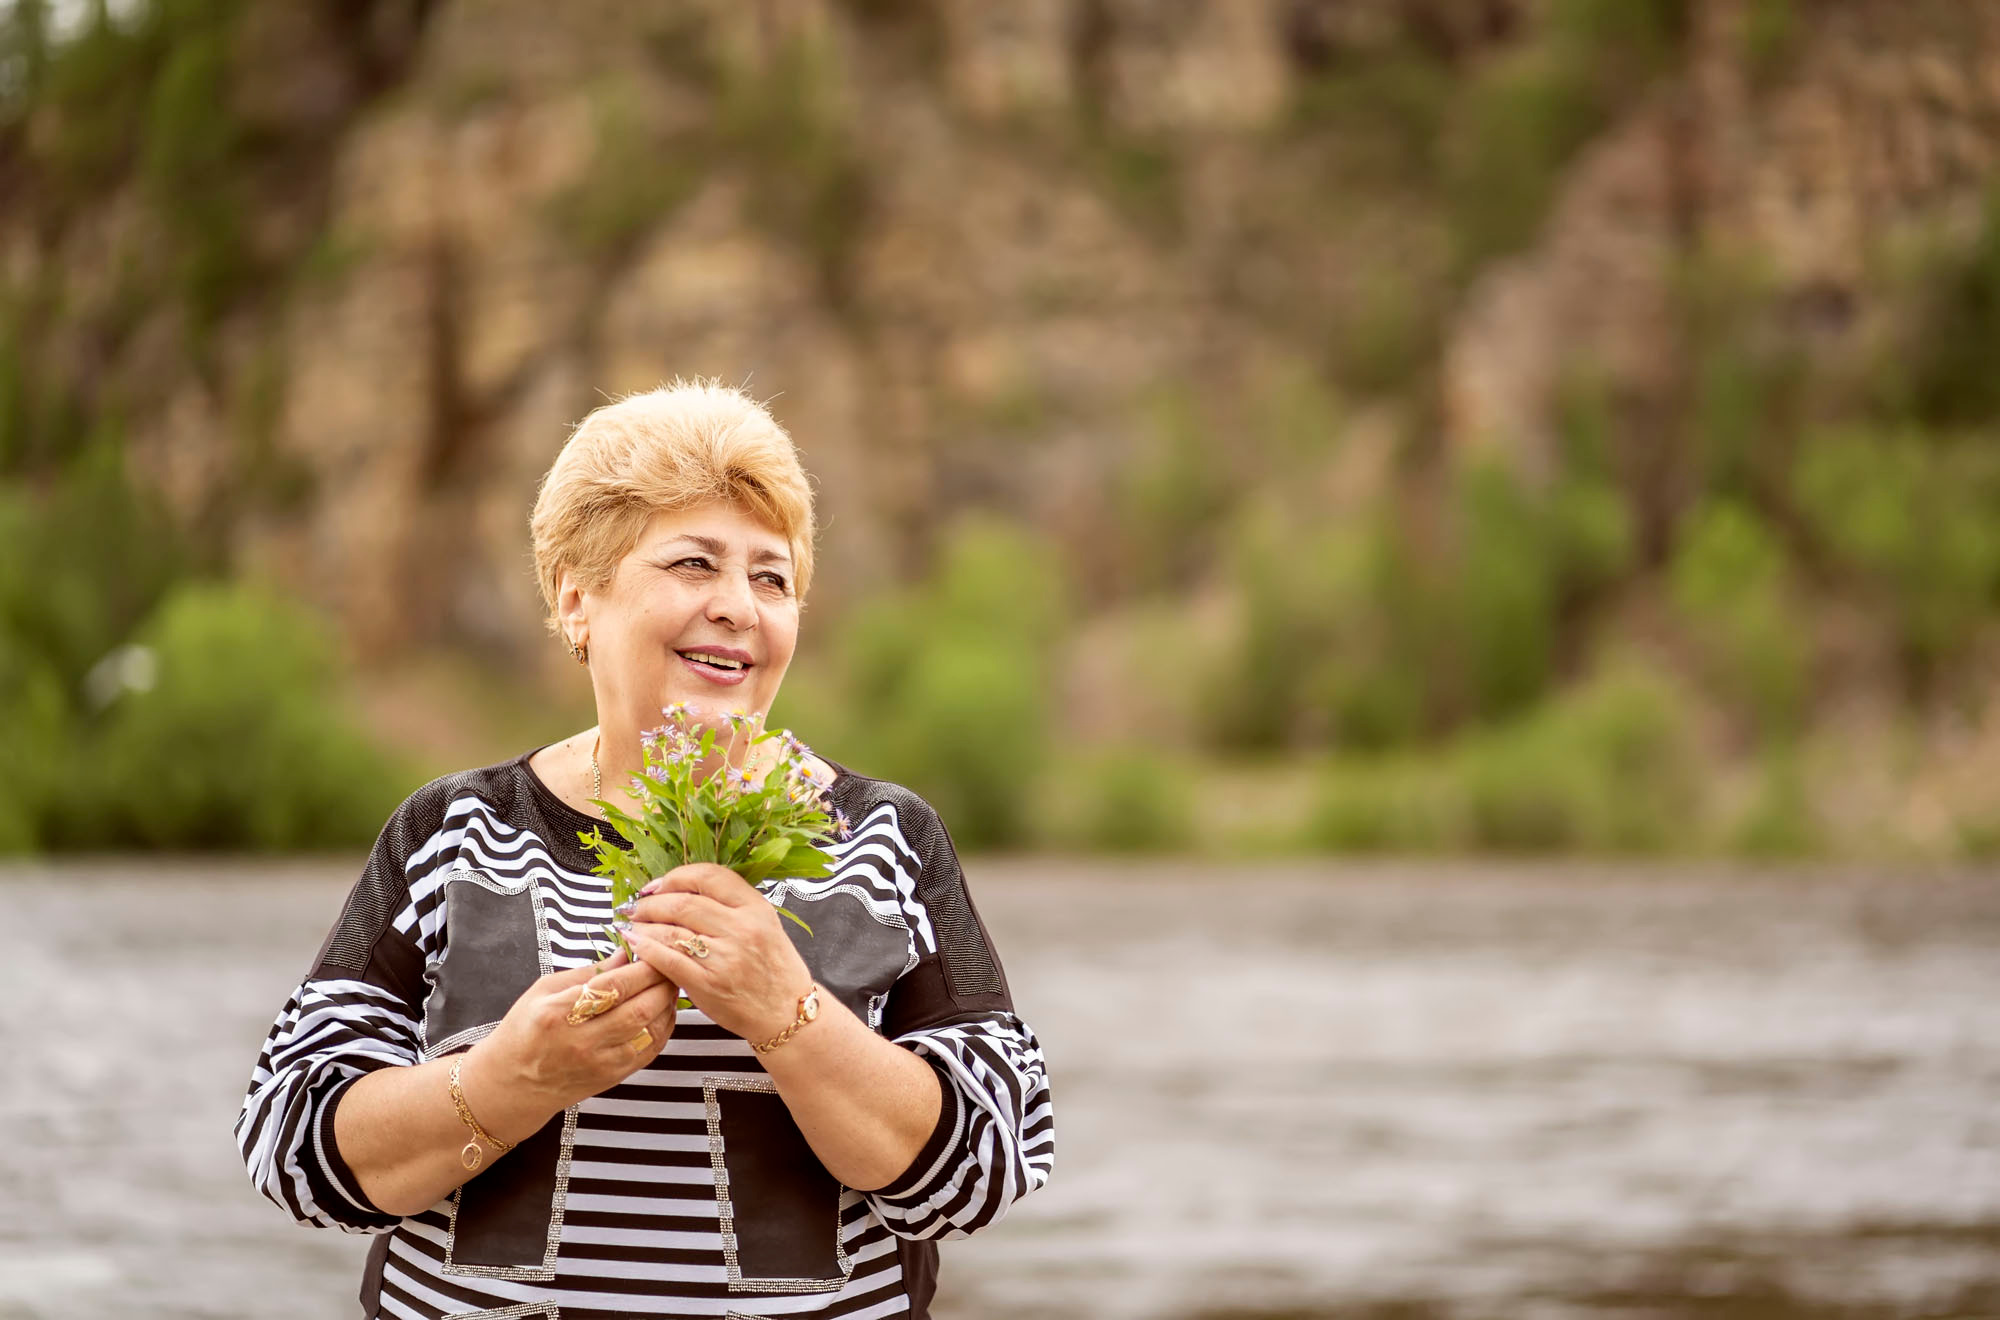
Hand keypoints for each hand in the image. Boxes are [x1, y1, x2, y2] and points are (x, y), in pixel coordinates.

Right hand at [465, 956, 678, 1132]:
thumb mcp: (543, 991)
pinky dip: (664, 1027)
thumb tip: (625, 953)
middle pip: (641, 1008)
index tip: (654, 950)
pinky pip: (650, 1050)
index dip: (644, 966)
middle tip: (669, 965)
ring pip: (651, 1030)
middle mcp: (582, 1040)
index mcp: (560, 1012)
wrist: (512, 1084)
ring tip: (668, 985)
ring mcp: (600, 1062)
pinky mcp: (613, 1077)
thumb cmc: (523, 1032)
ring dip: (668, 1004)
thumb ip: (587, 972)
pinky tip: (663, 1011)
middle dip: (663, 983)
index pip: (616, 985)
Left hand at [620, 863, 812, 1043]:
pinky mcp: (708, 984)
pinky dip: (645, 949)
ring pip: (670, 930)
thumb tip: (681, 892)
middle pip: (682, 902)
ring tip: (632, 925)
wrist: (786, 1012)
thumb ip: (730, 906)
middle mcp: (742, 928)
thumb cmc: (773, 969)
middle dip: (651, 903)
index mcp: (756, 908)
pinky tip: (636, 944)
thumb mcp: (765, 925)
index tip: (658, 885)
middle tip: (637, 907)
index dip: (675, 877)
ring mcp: (725, 957)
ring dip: (643, 925)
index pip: (708, 876)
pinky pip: (667, 960)